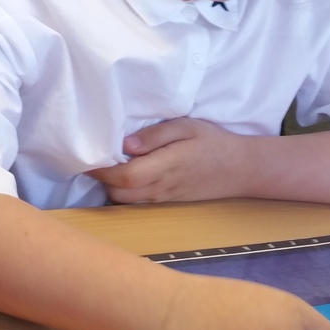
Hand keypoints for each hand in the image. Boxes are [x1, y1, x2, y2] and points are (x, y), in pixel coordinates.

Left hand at [91, 119, 249, 203]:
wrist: (241, 169)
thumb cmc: (214, 142)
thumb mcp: (187, 126)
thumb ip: (156, 134)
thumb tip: (126, 145)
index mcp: (166, 166)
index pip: (124, 176)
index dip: (101, 169)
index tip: (87, 154)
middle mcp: (162, 188)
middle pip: (118, 193)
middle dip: (101, 179)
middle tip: (95, 157)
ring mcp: (164, 198)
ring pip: (126, 201)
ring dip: (112, 187)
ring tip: (108, 165)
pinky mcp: (167, 202)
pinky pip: (138, 203)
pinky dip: (124, 192)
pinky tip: (126, 175)